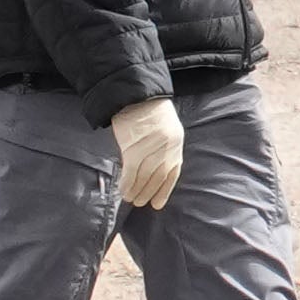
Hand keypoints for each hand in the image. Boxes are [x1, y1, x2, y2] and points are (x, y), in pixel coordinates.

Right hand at [111, 99, 186, 214]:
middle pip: (158, 176)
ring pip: (144, 177)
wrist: (135, 96)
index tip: (157, 203)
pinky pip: (131, 172)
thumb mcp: (165, 129)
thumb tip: (151, 170)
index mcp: (176, 143)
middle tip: (140, 203)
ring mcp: (151, 149)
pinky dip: (127, 183)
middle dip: (149, 192)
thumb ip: (162, 148)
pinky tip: (123, 190)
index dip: (165, 190)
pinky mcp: (134, 148)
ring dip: (137, 190)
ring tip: (130, 199)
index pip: (173, 172)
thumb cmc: (149, 111)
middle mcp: (167, 147)